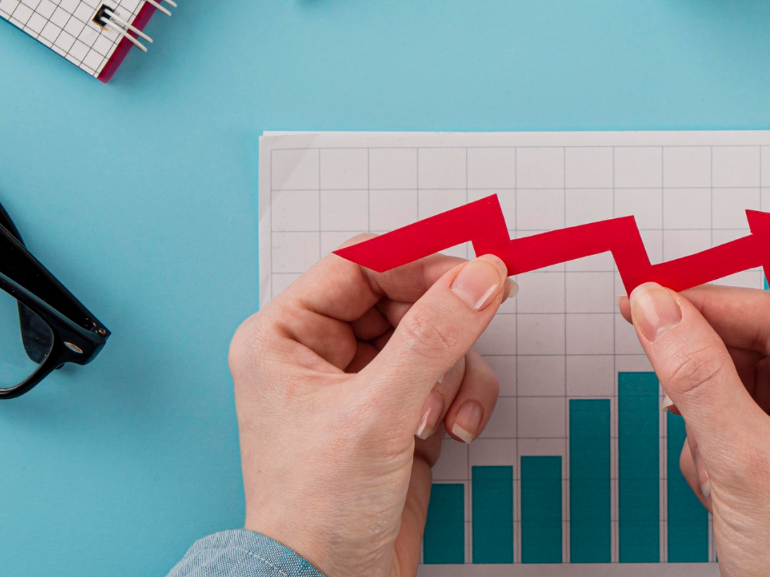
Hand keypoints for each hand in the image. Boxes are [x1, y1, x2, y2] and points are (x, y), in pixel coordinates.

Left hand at [229, 244, 512, 576]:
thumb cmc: (318, 508)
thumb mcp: (379, 412)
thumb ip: (433, 336)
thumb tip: (480, 277)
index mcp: (286, 335)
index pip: (359, 265)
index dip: (420, 261)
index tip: (476, 268)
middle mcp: (321, 352)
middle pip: (405, 299)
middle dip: (443, 329)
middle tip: (482, 323)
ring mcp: (363, 384)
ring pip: (434, 339)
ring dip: (454, 373)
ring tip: (439, 417)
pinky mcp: (398, 414)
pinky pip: (446, 376)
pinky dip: (462, 398)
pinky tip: (452, 432)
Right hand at [621, 283, 769, 576]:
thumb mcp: (743, 461)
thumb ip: (696, 376)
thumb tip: (658, 307)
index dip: (708, 303)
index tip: (648, 298)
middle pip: (762, 338)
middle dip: (711, 371)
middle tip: (664, 370)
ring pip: (743, 372)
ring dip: (710, 412)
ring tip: (717, 470)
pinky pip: (740, 406)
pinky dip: (714, 435)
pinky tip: (722, 479)